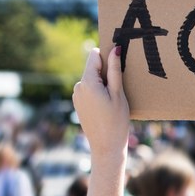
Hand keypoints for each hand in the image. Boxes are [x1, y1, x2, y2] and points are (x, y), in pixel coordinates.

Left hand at [73, 46, 130, 160]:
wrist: (106, 147)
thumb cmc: (116, 121)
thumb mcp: (118, 94)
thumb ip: (115, 70)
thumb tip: (114, 48)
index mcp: (87, 82)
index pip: (94, 56)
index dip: (107, 57)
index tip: (118, 67)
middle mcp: (78, 87)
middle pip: (93, 68)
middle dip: (106, 73)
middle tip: (118, 90)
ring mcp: (76, 96)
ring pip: (92, 80)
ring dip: (103, 84)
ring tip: (113, 101)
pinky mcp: (78, 104)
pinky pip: (89, 90)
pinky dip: (98, 93)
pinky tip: (106, 107)